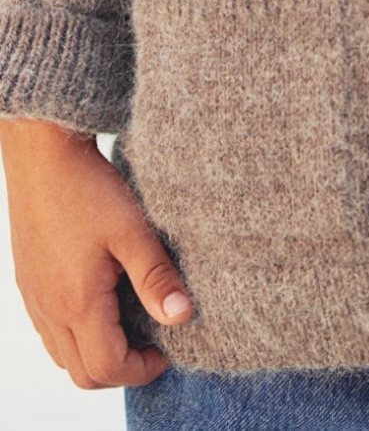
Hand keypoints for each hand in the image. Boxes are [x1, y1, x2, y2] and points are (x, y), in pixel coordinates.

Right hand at [0, 117, 194, 388]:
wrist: (42, 152)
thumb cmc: (87, 187)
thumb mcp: (132, 230)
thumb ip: (156, 277)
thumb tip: (182, 316)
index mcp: (75, 302)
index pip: (107, 367)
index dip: (142, 369)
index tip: (168, 350)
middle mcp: (49, 309)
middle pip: (83, 373)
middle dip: (122, 371)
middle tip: (153, 346)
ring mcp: (34, 298)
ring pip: (63, 356)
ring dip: (98, 355)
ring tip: (133, 327)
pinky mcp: (28, 282)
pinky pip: (50, 332)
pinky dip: (78, 337)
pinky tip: (102, 306)